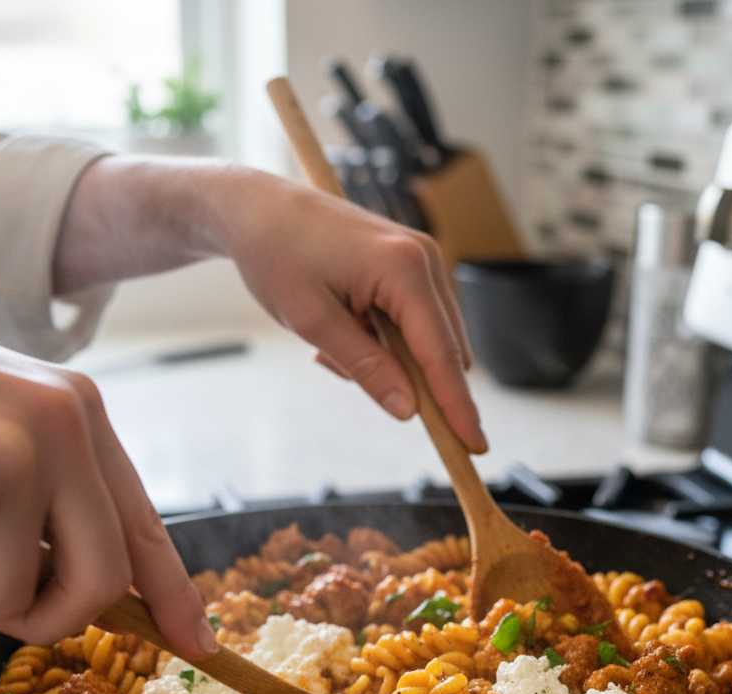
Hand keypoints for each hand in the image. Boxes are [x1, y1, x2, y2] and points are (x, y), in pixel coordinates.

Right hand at [0, 302, 216, 660]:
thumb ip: (49, 490)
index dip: (173, 593)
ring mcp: (11, 461)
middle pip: (102, 579)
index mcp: (79, 413)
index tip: (197, 641)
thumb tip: (81, 579)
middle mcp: (61, 432)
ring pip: (4, 595)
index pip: (144, 523)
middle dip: (52, 617)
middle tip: (7, 610)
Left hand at [54, 159, 486, 452]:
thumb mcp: (315, 322)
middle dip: (405, 378)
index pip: (441, 355)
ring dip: (387, 358)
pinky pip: (411, 323)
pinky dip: (381, 340)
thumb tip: (409, 410)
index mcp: (405, 269)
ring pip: (426, 340)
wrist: (256, 207)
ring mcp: (420, 260)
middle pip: (443, 350)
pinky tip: (341, 325)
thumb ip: (366, 368)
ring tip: (328, 339)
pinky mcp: (407, 265)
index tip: (476, 447)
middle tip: (336, 362)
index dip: (457, 407)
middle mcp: (424, 259)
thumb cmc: (277, 254)